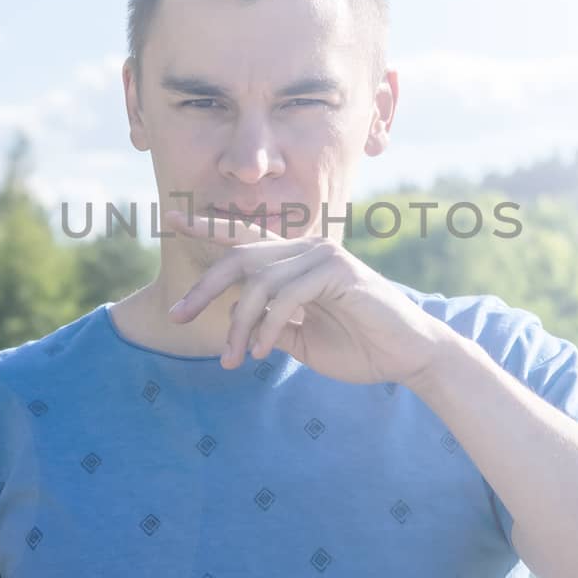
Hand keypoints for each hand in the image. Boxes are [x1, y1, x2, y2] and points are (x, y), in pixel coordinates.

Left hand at [161, 206, 454, 385]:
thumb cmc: (360, 347)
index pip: (245, 238)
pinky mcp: (337, 272)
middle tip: (178, 315)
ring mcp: (323, 255)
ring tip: (232, 359)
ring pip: (258, 281)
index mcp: (297, 260)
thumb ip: (269, 324)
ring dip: (237, 324)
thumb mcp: (301, 339)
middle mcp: (308, 248)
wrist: (409, 357)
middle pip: (241, 256)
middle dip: (204, 286)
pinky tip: (259, 352)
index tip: (168, 218)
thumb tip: (235, 321)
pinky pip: (284, 296)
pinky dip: (265, 326)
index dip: (208, 226)